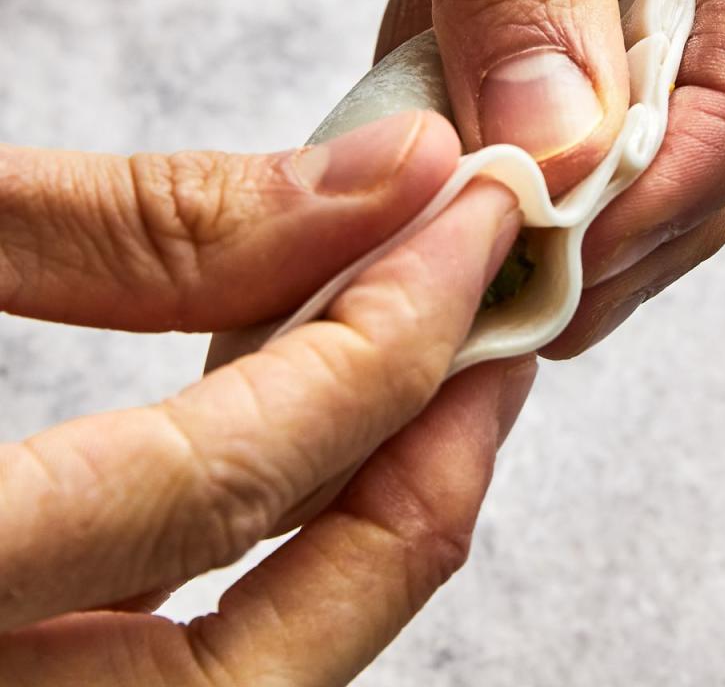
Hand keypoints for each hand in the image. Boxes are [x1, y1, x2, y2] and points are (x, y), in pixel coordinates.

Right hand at [0, 111, 535, 683]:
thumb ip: (140, 222)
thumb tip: (381, 175)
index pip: (220, 483)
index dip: (378, 344)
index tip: (467, 226)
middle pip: (263, 656)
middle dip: (414, 489)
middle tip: (497, 354)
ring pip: (250, 674)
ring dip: (362, 532)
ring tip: (438, 397)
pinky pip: (182, 660)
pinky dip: (279, 559)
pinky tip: (321, 452)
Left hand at [304, 0, 724, 351]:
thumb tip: (549, 133)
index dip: (703, 149)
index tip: (601, 247)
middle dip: (649, 191)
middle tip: (561, 296)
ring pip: (630, 57)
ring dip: (561, 162)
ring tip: (505, 258)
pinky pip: (523, 5)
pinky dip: (476, 83)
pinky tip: (439, 152)